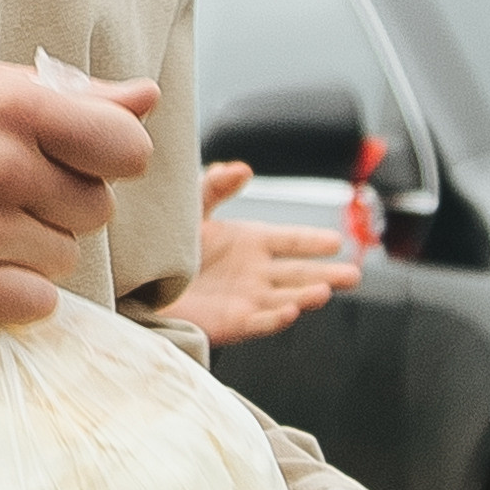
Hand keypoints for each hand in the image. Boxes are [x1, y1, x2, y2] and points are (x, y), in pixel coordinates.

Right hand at [0, 59, 155, 325]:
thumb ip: (72, 96)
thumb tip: (147, 98)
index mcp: (15, 105)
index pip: (125, 146)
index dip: (111, 157)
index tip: (79, 157)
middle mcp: (1, 166)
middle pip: (96, 209)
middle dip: (63, 203)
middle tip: (7, 189)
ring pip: (67, 256)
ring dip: (35, 247)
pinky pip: (38, 302)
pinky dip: (16, 291)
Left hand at [167, 161, 364, 347]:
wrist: (136, 282)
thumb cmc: (163, 246)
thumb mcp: (191, 210)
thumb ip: (214, 187)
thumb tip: (241, 168)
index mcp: (249, 242)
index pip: (290, 241)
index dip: (312, 241)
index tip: (335, 241)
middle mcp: (254, 272)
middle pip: (299, 274)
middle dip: (327, 274)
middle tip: (353, 275)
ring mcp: (246, 298)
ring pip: (287, 298)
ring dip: (307, 296)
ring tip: (325, 290)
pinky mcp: (232, 322)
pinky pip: (260, 322)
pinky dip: (277, 318)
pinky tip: (291, 311)